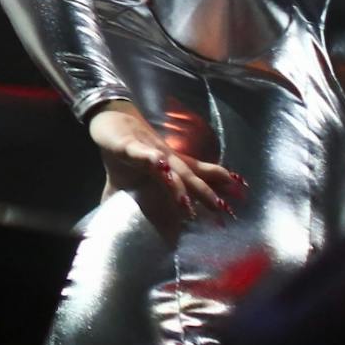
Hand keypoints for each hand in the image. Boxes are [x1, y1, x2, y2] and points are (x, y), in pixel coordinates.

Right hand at [87, 102, 243, 237]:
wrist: (108, 117)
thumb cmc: (124, 150)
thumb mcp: (137, 177)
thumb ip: (140, 197)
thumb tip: (131, 227)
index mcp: (170, 165)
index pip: (197, 176)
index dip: (217, 185)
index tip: (237, 200)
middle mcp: (166, 158)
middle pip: (190, 176)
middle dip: (206, 193)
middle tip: (223, 210)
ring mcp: (149, 151)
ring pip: (168, 168)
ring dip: (180, 185)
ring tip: (188, 205)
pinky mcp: (128, 146)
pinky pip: (140, 153)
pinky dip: (150, 159)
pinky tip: (160, 165)